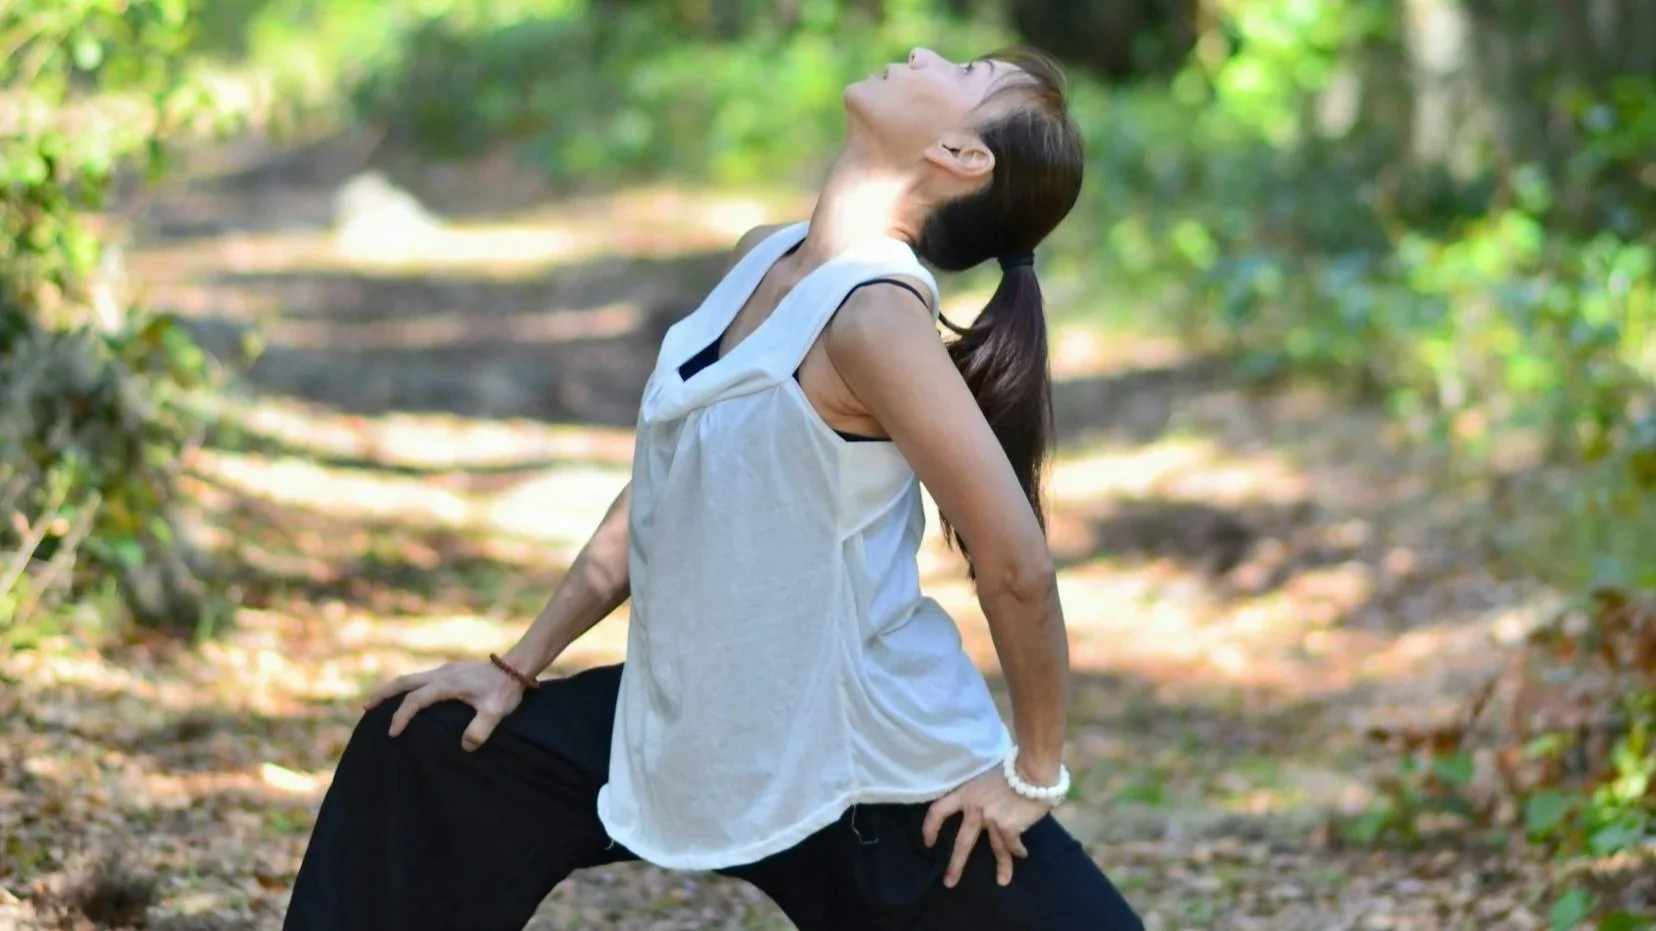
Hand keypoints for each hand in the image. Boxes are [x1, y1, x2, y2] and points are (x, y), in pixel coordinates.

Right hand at [363, 659, 527, 750]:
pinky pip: (422, 678)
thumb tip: (465, 747)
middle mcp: (442, 673)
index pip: (415, 700)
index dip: (402, 716)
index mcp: (447, 684)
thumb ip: (480, 729)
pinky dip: (408, 687)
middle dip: (383, 694)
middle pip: (404, 681)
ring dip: (393, 689)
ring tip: (378, 702)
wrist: (517, 667)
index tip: (392, 733)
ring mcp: (446, 670)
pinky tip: (409, 697)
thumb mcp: (496, 712)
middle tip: (365, 707)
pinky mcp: (451, 671)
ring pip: (411, 677)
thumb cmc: (505, 690)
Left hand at [922, 766, 1051, 888]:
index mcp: (966, 793)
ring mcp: (992, 819)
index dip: (930, 826)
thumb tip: (980, 807)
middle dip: (956, 865)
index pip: (939, 810)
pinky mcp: (1009, 827)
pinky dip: (1018, 851)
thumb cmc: (1011, 769)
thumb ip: (979, 793)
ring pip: (995, 848)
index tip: (927, 842)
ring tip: (1002, 882)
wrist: (1032, 770)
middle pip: (962, 842)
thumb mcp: (986, 777)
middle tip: (949, 882)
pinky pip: (1012, 845)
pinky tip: (1022, 855)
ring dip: (1002, 867)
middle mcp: (975, 808)